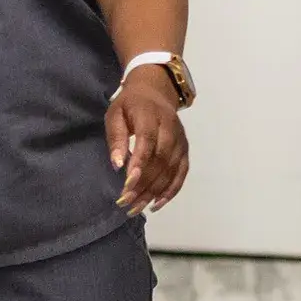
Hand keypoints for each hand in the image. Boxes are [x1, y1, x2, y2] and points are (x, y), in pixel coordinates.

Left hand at [106, 65, 189, 215]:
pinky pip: (181, 173)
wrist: (155, 92)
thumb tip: (118, 165)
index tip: (126, 186)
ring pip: (171, 170)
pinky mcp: (185, 150)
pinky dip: (171, 191)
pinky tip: (156, 204)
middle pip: (160, 160)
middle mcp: (171, 128)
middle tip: (125, 203)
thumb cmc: (130, 105)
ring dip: (154, 192)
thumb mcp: (115, 114)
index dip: (139, 165)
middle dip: (143, 184)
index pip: (147, 143)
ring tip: (136, 208)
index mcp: (151, 115)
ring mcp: (181, 140)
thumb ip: (116, 137)